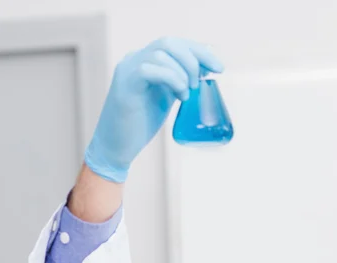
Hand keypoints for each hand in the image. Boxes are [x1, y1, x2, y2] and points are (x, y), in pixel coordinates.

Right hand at [84, 37, 223, 182]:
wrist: (117, 145)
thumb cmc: (141, 123)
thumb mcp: (166, 96)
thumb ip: (179, 82)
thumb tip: (205, 72)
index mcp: (146, 60)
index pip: (176, 43)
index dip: (200, 51)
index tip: (219, 68)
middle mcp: (135, 59)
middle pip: (169, 42)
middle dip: (194, 59)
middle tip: (200, 82)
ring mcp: (128, 69)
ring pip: (161, 53)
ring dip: (182, 73)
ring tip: (186, 94)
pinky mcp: (125, 84)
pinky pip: (149, 69)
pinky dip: (171, 79)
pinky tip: (178, 95)